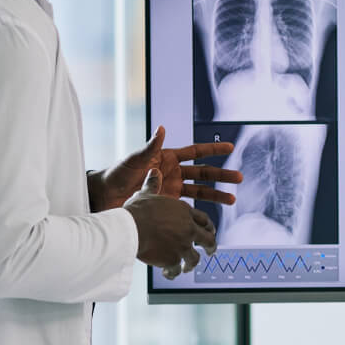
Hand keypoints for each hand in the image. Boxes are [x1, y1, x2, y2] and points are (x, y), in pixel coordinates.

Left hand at [90, 126, 241, 210]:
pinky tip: (212, 215)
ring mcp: (171, 189)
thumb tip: (162, 128)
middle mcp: (172, 173)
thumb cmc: (116, 174)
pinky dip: (200, 210)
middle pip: (203, 173)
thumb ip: (150, 147)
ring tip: (233, 200)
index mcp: (167, 158)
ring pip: (200, 192)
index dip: (213, 150)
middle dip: (222, 175)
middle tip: (240, 178)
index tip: (230, 146)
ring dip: (216, 195)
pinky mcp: (168, 204)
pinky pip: (188, 207)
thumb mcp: (134, 160)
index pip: (195, 152)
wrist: (104, 197)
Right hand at [124, 170, 216, 273]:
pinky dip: (173, 273)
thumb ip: (153, 185)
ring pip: (195, 258)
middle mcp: (188, 228)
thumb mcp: (146, 194)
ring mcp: (183, 245)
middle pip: (208, 239)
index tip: (210, 231)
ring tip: (186, 268)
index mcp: (184, 211)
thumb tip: (154, 172)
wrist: (131, 228)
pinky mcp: (174, 259)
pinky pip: (177, 269)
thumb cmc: (136, 211)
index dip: (209, 227)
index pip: (203, 219)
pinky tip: (168, 274)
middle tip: (211, 252)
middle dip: (211, 247)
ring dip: (191, 264)